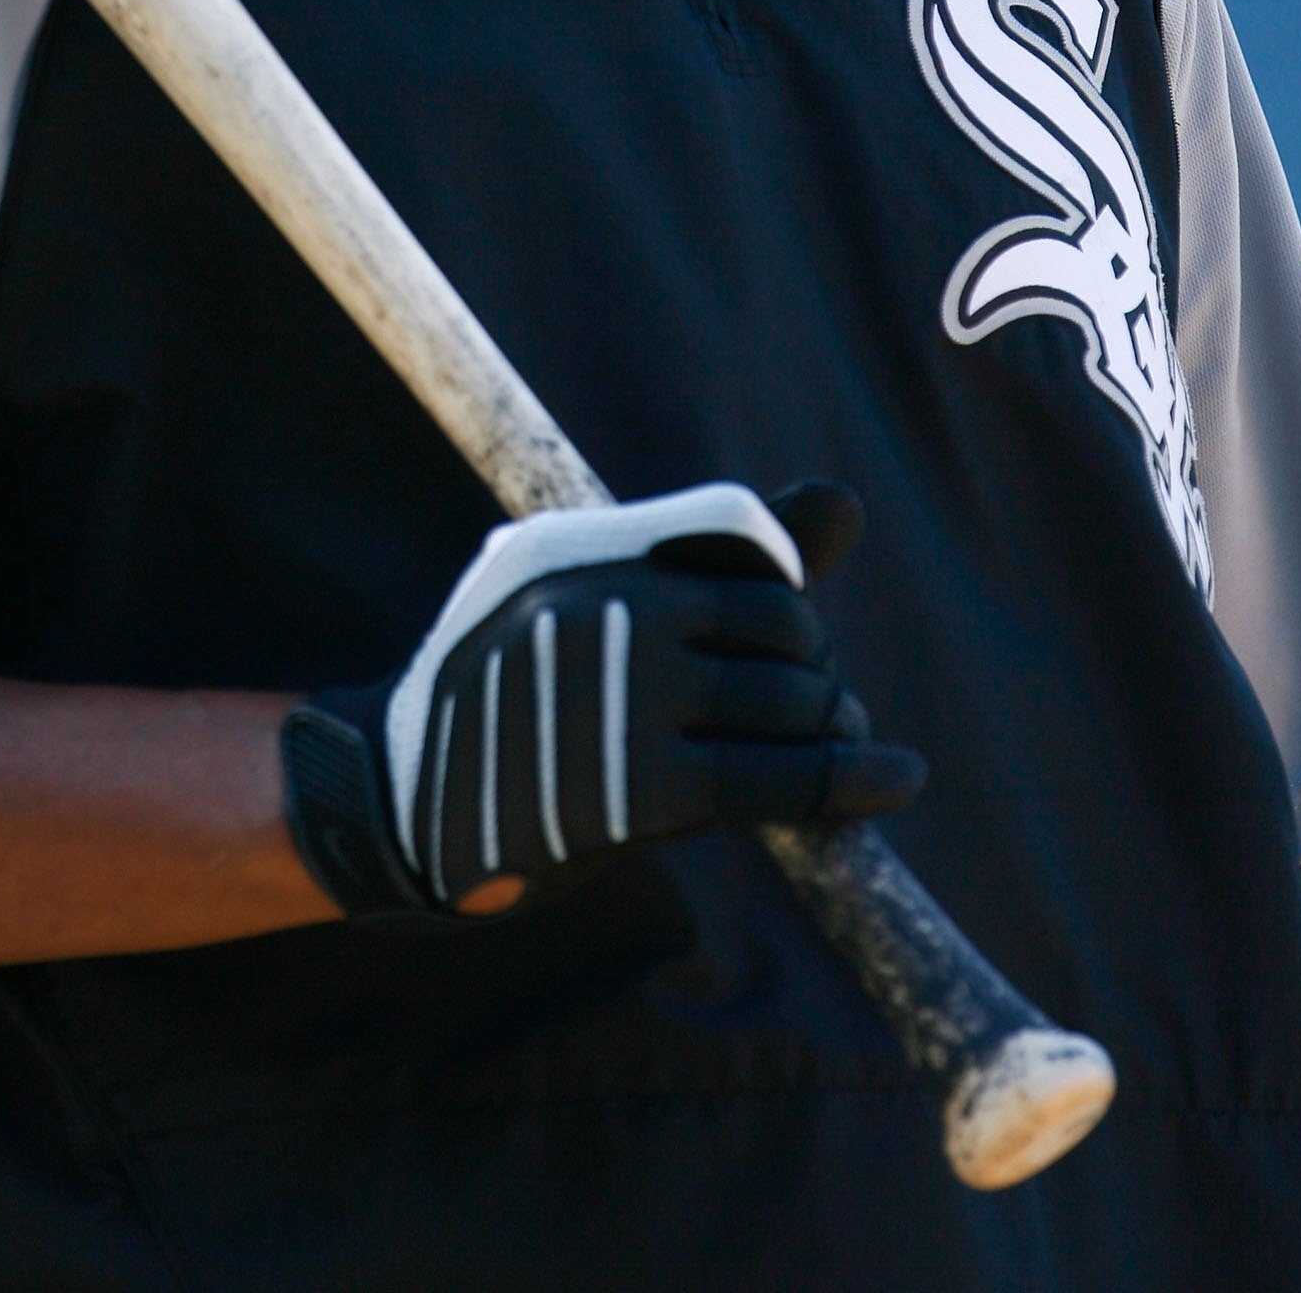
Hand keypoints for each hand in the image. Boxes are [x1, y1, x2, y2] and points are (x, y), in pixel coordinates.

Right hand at [281, 479, 923, 916]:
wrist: (403, 796)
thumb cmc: (511, 686)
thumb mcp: (581, 593)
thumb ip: (719, 555)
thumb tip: (846, 503)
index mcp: (589, 546)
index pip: (743, 543)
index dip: (784, 593)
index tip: (784, 637)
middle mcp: (607, 604)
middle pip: (780, 623)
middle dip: (814, 665)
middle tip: (812, 702)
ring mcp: (624, 695)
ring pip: (787, 698)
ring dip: (831, 724)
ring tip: (835, 739)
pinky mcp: (640, 787)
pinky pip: (775, 775)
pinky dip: (848, 778)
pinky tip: (897, 778)